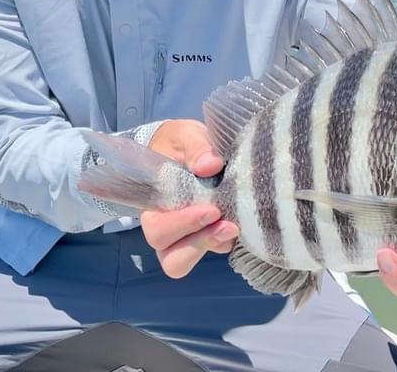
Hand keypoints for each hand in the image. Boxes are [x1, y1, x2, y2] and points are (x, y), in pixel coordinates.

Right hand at [141, 119, 239, 278]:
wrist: (186, 147)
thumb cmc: (179, 143)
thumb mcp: (185, 135)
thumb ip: (195, 147)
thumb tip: (210, 165)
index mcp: (153, 204)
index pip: (158, 229)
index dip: (182, 226)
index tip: (211, 210)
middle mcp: (165, 228)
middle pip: (171, 257)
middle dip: (200, 243)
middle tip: (228, 225)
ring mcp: (185, 237)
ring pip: (187, 262)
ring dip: (212, 247)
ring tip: (234, 228)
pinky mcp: (207, 237)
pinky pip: (213, 251)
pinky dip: (226, 242)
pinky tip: (242, 223)